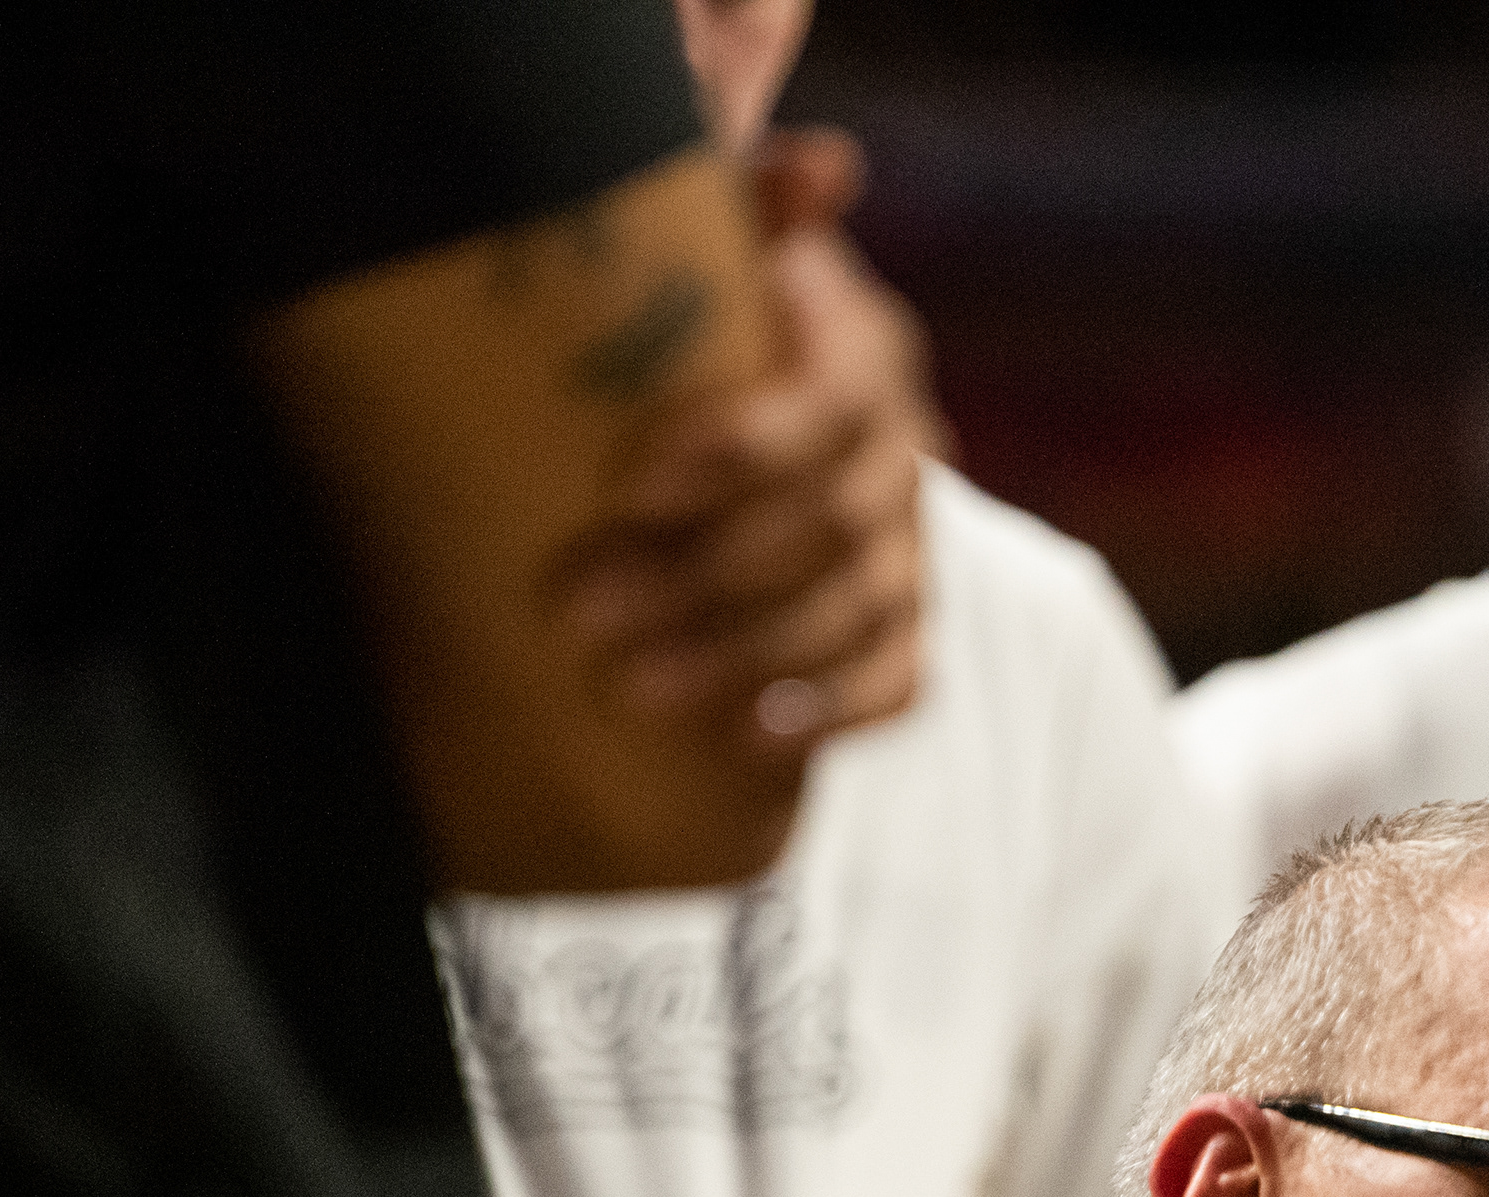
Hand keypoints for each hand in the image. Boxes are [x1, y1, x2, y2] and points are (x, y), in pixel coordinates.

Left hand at [552, 138, 936, 754]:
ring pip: (858, 611)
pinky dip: (827, 713)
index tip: (628, 483)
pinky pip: (898, 683)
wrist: (698, 443)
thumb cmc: (670, 335)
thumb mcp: (688, 253)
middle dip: (705, 576)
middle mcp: (902, 444)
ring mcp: (913, 545)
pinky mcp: (907, 630)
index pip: (828, 400)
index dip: (740, 445)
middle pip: (837, 522)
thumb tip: (828, 167)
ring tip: (626, 689)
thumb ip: (738, 200)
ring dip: (743, 657)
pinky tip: (744, 737)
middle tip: (576, 609)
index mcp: (857, 343)